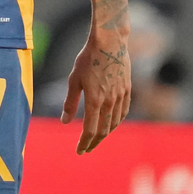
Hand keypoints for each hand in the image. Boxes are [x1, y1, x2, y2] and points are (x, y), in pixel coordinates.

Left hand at [61, 33, 130, 153]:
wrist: (109, 42)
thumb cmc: (88, 59)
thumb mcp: (74, 79)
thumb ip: (70, 102)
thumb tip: (65, 122)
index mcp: (95, 100)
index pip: (90, 130)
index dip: (84, 143)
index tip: (79, 151)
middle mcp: (109, 102)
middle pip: (103, 130)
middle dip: (94, 142)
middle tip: (86, 149)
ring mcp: (120, 96)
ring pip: (114, 123)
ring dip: (105, 133)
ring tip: (96, 137)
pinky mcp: (127, 90)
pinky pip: (123, 112)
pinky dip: (116, 121)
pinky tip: (112, 123)